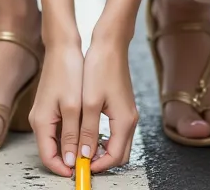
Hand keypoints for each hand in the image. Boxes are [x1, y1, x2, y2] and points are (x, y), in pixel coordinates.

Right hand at [29, 42, 83, 176]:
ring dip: (74, 145)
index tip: (82, 171)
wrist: (63, 45)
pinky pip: (61, 127)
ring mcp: (45, 113)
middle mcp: (39, 120)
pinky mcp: (52, 105)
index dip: (64, 168)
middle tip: (92, 160)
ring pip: (59, 139)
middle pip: (53, 150)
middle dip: (71, 157)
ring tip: (93, 146)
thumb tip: (72, 160)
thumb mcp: (72, 106)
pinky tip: (88, 129)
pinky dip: (74, 132)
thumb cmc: (67, 71)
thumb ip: (72, 134)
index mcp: (41, 122)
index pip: (48, 157)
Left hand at [78, 32, 138, 173]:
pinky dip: (103, 138)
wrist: (110, 44)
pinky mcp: (122, 106)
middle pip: (119, 154)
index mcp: (124, 121)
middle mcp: (130, 120)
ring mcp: (128, 113)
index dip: (97, 166)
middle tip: (80, 160)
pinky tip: (87, 132)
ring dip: (101, 150)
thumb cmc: (100, 68)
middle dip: (100, 161)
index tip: (80, 166)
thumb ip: (87, 131)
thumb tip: (84, 155)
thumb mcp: (89, 102)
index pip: (114, 157)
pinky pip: (115, 132)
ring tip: (80, 148)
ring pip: (117, 143)